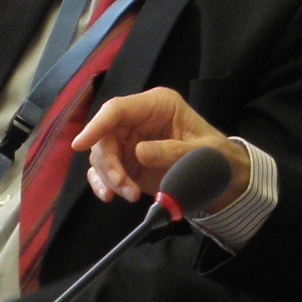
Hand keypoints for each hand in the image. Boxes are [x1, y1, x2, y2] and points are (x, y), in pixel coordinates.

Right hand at [75, 88, 246, 210]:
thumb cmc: (215, 158)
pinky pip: (103, 170)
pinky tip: (110, 196)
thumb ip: (172, 151)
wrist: (222, 181)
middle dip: (108, 163)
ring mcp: (129, 141)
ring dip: (109, 177)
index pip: (118, 109)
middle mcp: (138, 120)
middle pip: (105, 135)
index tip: (79, 145)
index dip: (96, 125)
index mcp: (157, 105)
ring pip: (101, 155)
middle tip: (123, 187)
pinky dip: (103, 184)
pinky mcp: (126, 162)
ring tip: (130, 195)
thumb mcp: (201, 154)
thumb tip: (139, 152)